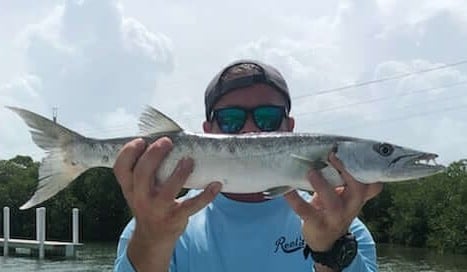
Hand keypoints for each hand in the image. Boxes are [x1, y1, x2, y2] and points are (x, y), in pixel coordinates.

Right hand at [113, 137, 221, 269]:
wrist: (152, 237)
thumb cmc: (148, 203)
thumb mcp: (138, 189)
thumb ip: (145, 169)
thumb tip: (164, 139)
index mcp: (130, 187)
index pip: (121, 168)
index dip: (128, 153)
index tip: (141, 141)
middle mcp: (141, 197)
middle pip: (142, 174)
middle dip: (154, 155)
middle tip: (167, 142)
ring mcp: (158, 209)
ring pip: (168, 190)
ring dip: (179, 173)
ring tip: (189, 160)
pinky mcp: (175, 217)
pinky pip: (192, 205)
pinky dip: (206, 195)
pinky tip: (216, 185)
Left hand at [285, 152, 382, 251]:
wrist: (325, 240)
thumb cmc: (333, 208)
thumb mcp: (343, 195)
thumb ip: (343, 177)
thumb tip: (334, 148)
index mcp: (357, 197)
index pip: (371, 183)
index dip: (365, 169)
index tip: (350, 151)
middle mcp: (350, 207)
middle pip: (358, 190)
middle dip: (346, 172)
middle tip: (332, 155)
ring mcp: (335, 217)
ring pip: (332, 202)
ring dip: (322, 186)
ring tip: (311, 172)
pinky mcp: (317, 224)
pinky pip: (305, 211)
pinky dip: (295, 199)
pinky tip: (287, 190)